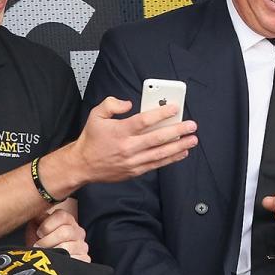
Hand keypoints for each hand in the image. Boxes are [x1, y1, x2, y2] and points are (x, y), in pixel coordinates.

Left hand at [24, 207, 89, 261]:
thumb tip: (38, 215)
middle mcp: (78, 231)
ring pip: (67, 247)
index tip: (39, 233)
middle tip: (38, 247)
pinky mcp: (85, 259)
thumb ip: (37, 219)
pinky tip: (55, 262)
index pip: (62, 216)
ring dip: (53, 252)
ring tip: (45, 255)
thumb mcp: (35, 229)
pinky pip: (75, 259)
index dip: (47, 225)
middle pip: (65, 232)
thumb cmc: (39, 243)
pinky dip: (62, 261)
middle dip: (47, 241)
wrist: (41, 262)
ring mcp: (82, 245)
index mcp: (67, 220)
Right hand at [74, 97, 198, 182]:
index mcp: (119, 131)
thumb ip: (111, 104)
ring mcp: (132, 160)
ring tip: (192, 139)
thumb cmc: (91, 139)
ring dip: (179, 146)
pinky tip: (181, 152)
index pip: (144, 121)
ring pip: (160, 153)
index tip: (174, 108)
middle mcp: (128, 147)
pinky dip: (171, 159)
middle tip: (191, 126)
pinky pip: (156, 164)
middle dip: (177, 131)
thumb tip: (128, 104)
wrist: (82, 165)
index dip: (161, 114)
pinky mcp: (135, 170)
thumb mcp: (95, 115)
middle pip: (157, 138)